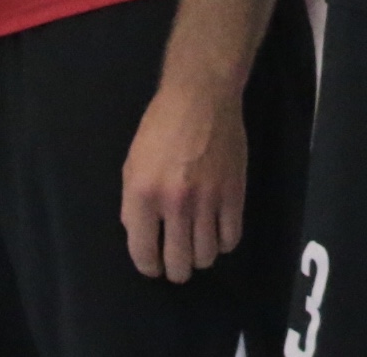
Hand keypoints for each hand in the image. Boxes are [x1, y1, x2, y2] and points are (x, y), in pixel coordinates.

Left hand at [119, 70, 247, 281]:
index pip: (144, 254)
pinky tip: (217, 232)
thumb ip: (134, 206)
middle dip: (176, 269)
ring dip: (200, 257)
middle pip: (179, 263)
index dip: (149, 267)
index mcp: (143, 195)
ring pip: (206, 256)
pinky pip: (231, 237)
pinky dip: (223, 243)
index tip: (154, 264)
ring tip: (198, 245)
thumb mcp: (132, 166)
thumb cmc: (161, 127)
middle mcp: (175, 203)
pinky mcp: (235, 193)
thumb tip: (144, 238)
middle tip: (177, 260)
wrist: (202, 97)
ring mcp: (208, 199)